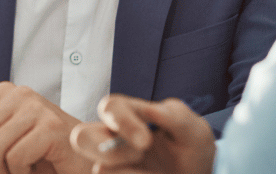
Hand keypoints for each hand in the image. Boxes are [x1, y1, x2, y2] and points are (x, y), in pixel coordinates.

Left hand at [0, 81, 92, 173]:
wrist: (90, 160)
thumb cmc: (45, 155)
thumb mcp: (5, 139)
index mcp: (2, 92)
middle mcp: (19, 94)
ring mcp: (36, 108)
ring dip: (2, 170)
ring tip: (19, 171)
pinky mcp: (51, 127)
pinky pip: (15, 156)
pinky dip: (21, 172)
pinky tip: (36, 169)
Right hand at [69, 96, 213, 173]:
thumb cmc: (192, 150)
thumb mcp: (194, 132)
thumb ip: (175, 116)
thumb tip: (151, 110)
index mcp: (130, 117)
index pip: (111, 107)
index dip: (122, 121)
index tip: (146, 141)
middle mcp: (113, 141)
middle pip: (81, 137)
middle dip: (105, 148)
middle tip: (141, 154)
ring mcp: (114, 165)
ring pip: (99, 170)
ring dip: (126, 172)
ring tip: (153, 172)